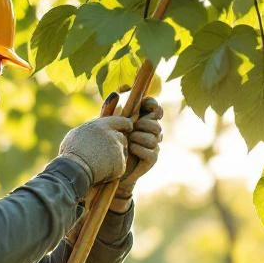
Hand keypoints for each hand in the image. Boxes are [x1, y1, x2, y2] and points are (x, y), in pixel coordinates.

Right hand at [59, 115, 132, 183]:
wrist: (73, 169)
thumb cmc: (70, 154)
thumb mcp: (76, 135)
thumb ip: (89, 130)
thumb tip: (92, 130)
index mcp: (100, 125)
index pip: (119, 121)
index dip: (125, 124)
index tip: (129, 127)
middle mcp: (111, 134)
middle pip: (121, 138)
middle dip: (118, 145)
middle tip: (109, 155)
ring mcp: (117, 149)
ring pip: (121, 153)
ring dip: (115, 159)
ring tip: (99, 166)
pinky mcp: (120, 163)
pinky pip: (120, 168)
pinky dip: (113, 172)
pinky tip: (101, 174)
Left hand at [110, 97, 162, 211]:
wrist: (108, 169)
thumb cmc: (107, 144)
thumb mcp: (107, 125)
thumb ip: (111, 109)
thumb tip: (115, 92)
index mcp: (142, 119)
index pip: (155, 107)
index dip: (152, 104)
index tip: (145, 105)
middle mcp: (151, 131)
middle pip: (156, 122)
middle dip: (144, 123)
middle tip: (132, 128)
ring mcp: (153, 145)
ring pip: (155, 136)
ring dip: (139, 137)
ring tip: (128, 141)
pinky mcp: (152, 159)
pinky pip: (150, 150)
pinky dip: (138, 149)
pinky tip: (130, 150)